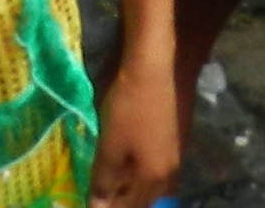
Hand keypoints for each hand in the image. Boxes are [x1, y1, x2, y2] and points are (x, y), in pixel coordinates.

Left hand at [88, 56, 177, 206]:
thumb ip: (104, 178)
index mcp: (155, 178)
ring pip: (150, 184)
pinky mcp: (172, 141)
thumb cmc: (129, 107)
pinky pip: (153, 169)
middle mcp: (170, 174)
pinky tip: (123, 165)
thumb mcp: (111, 144)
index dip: (109, 207)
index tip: (90, 203)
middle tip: (97, 195)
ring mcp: (174, 157)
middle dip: (121, 201)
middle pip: (144, 199)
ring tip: (107, 184)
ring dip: (129, 187)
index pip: (131, 207)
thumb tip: (97, 207)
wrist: (156, 70)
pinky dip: (137, 173)